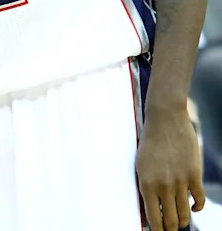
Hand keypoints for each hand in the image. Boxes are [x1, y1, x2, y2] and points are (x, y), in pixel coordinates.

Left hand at [137, 105, 204, 229]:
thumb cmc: (149, 141)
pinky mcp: (194, 175)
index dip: (157, 229)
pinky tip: (192, 208)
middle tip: (171, 230)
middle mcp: (162, 186)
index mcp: (145, 183)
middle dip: (171, 228)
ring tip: (181, 223)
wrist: (165, 120)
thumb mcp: (140, 164)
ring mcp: (179, 181)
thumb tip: (152, 205)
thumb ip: (147, 184)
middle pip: (171, 220)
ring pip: (184, 213)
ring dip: (183, 221)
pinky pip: (198, 200)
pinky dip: (196, 207)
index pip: (153, 217)